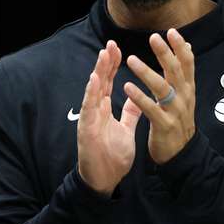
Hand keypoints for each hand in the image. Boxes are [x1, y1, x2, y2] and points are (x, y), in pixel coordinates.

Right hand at [77, 39, 142, 195]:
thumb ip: (130, 112)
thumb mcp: (126, 129)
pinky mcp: (87, 129)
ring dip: (98, 72)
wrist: (104, 179)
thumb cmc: (112, 156)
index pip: (108, 82)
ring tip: (104, 54)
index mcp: (105, 109)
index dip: (113, 65)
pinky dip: (91, 93)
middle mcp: (96, 110)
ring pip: (93, 90)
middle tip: (111, 43)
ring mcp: (90, 118)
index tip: (118, 48)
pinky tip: (94, 80)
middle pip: (100, 81)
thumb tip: (137, 97)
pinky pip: (89, 108)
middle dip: (105, 62)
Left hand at [123, 28, 195, 164]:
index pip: (187, 63)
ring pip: (162, 88)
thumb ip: (182, 72)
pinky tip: (127, 86)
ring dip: (146, 72)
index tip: (172, 31)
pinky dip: (139, 97)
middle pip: (175, 71)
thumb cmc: (178, 120)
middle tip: (153, 37)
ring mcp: (174, 111)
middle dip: (165, 54)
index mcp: (188, 89)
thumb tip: (187, 47)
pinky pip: (150, 109)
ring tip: (131, 60)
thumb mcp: (184, 95)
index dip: (180, 48)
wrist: (181, 153)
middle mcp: (184, 97)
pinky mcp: (164, 125)